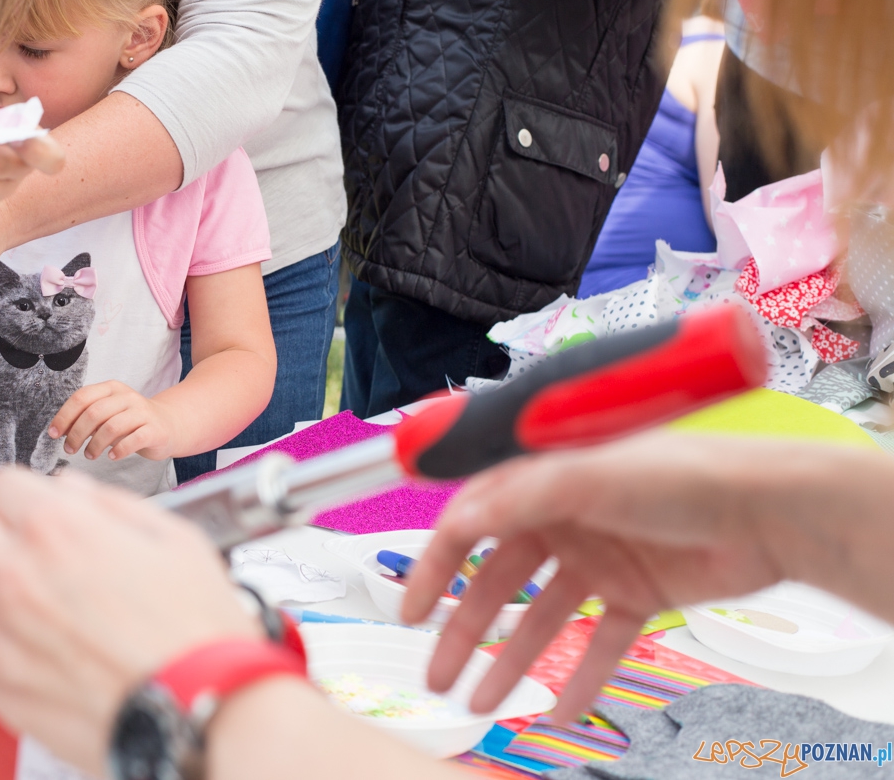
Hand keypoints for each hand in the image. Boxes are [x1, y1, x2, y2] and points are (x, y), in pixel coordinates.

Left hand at [0, 470, 261, 774]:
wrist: (201, 711)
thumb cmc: (196, 635)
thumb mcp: (174, 538)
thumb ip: (110, 503)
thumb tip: (74, 492)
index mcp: (58, 528)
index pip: (0, 483)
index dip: (24, 494)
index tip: (36, 510)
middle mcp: (16, 573)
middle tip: (10, 539)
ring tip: (12, 588)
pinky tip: (14, 632)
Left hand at [48, 381, 178, 460]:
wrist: (169, 424)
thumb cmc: (131, 422)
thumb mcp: (107, 414)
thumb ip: (86, 419)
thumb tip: (60, 430)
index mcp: (111, 388)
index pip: (82, 397)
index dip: (64, 416)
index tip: (53, 433)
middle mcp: (127, 397)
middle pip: (94, 412)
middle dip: (76, 434)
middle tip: (70, 449)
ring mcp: (142, 412)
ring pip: (112, 427)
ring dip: (95, 445)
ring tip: (90, 455)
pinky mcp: (154, 429)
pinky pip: (133, 440)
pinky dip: (119, 450)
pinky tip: (112, 456)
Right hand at [402, 432, 796, 720]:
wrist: (769, 510)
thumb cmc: (683, 472)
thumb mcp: (586, 475)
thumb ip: (517, 497)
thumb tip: (457, 520)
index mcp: (540, 479)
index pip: (470, 524)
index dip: (435, 566)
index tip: (411, 610)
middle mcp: (563, 518)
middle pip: (496, 581)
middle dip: (464, 630)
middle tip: (438, 672)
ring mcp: (599, 557)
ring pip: (539, 618)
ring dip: (510, 660)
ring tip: (482, 702)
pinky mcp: (638, 592)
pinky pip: (597, 642)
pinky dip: (579, 676)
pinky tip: (558, 708)